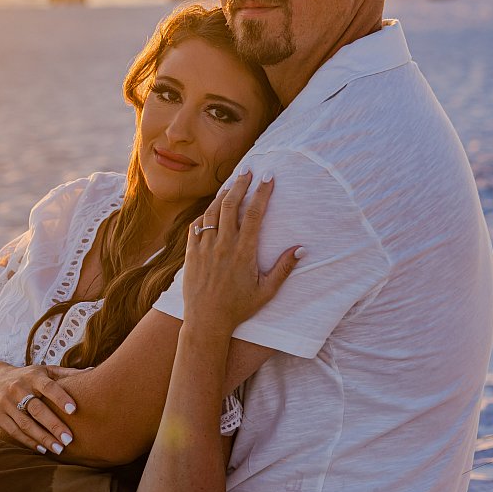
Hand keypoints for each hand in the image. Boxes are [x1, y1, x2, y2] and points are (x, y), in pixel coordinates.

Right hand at [0, 360, 83, 454]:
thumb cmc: (28, 377)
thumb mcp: (45, 371)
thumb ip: (67, 374)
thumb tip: (93, 373)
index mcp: (33, 376)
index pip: (48, 387)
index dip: (61, 398)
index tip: (74, 410)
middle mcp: (17, 388)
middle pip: (37, 409)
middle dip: (53, 425)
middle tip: (69, 439)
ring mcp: (5, 402)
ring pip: (25, 424)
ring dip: (43, 438)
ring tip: (59, 449)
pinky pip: (14, 431)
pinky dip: (29, 442)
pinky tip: (43, 449)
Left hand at [183, 171, 300, 332]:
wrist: (206, 321)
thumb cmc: (239, 308)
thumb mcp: (266, 291)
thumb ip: (283, 268)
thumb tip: (302, 249)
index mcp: (244, 251)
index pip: (255, 213)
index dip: (262, 192)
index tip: (269, 177)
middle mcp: (223, 245)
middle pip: (231, 205)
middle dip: (241, 184)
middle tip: (248, 170)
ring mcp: (204, 248)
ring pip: (212, 212)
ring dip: (222, 194)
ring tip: (232, 183)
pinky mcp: (190, 253)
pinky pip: (196, 226)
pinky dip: (204, 214)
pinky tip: (211, 209)